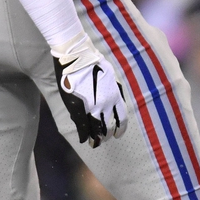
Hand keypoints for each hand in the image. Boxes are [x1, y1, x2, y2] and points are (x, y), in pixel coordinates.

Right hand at [51, 32, 128, 146]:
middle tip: (103, 139)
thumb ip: (114, 89)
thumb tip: (116, 100)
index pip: (122, 119)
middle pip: (109, 127)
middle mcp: (106, 103)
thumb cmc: (93, 62)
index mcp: (115, 95)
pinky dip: (83, 135)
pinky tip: (83, 139)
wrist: (76, 56)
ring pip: (96, 130)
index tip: (118, 135)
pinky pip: (82, 127)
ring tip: (94, 143)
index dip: (120, 129)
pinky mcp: (77, 107)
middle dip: (107, 135)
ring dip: (95, 139)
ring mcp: (91, 107)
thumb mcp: (111, 75)